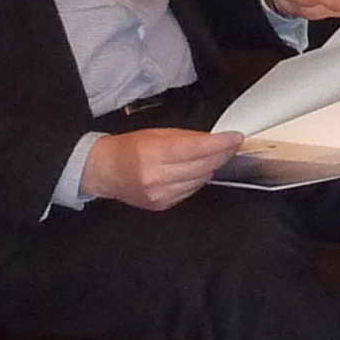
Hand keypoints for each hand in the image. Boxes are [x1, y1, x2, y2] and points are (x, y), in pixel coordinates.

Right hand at [84, 127, 241, 209]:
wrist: (104, 172)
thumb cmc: (128, 148)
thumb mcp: (156, 134)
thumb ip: (186, 137)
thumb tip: (214, 139)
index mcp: (153, 154)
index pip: (196, 149)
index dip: (220, 143)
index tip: (236, 137)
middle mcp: (156, 178)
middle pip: (203, 166)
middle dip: (222, 154)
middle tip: (231, 144)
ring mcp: (160, 195)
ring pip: (201, 180)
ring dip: (210, 167)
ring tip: (209, 155)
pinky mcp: (162, 205)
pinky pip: (191, 191)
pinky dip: (197, 179)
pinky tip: (191, 171)